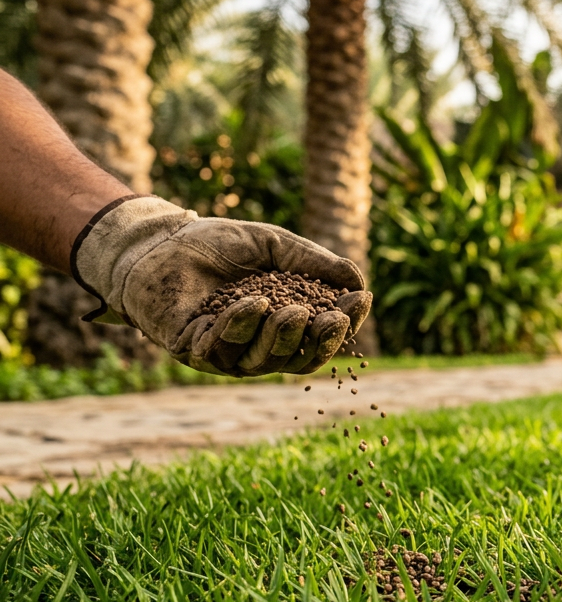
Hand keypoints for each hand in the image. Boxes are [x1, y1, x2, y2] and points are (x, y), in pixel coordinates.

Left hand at [72, 196, 371, 375]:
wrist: (161, 241)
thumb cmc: (219, 243)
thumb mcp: (275, 245)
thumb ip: (314, 262)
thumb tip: (359, 281)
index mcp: (284, 323)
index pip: (322, 335)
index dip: (344, 322)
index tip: (360, 299)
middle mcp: (260, 345)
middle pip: (299, 358)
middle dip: (318, 339)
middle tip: (330, 316)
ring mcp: (228, 352)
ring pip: (264, 361)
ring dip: (282, 337)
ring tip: (293, 311)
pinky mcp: (194, 350)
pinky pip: (223, 350)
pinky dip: (240, 327)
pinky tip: (253, 303)